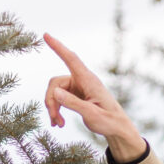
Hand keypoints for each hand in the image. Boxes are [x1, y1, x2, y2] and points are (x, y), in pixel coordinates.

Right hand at [43, 33, 145, 160]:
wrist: (118, 128)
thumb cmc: (109, 121)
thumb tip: (55, 92)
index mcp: (89, 81)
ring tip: (58, 124)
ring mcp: (78, 87)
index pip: (71, 59)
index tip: (46, 35)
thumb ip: (73, 103)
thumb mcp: (91, 115)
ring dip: (54, 108)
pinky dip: (57, 109)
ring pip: (55, 92)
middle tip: (54, 120)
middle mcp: (82, 80)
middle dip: (51, 101)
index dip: (58, 47)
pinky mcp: (76, 94)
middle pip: (55, 83)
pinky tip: (58, 122)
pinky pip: (59, 98)